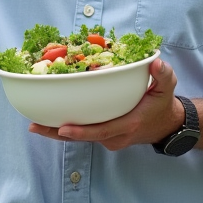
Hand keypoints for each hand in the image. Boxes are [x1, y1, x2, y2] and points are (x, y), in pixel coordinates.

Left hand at [28, 58, 184, 150]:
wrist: (166, 125)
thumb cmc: (162, 103)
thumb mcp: (168, 87)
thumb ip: (163, 75)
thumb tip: (155, 64)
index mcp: (129, 124)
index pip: (103, 130)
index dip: (82, 131)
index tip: (63, 128)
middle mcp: (116, 136)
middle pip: (84, 137)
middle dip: (58, 133)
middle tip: (34, 126)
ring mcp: (109, 139)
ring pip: (81, 138)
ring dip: (57, 132)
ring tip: (34, 125)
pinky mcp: (104, 137)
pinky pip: (84, 134)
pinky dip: (67, 129)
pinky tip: (48, 121)